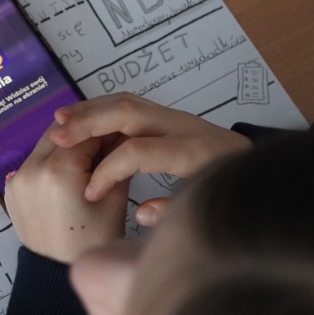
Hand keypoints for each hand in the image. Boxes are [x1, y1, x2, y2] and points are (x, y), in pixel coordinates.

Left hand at [4, 126, 130, 262]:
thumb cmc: (92, 242)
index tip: (120, 133)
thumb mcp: (115, 200)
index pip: (85, 130)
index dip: (106, 129)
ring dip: (67, 146)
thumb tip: (122, 134)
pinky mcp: (11, 189)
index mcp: (58, 171)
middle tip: (105, 146)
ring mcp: (17, 179)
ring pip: (46, 145)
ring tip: (87, 163)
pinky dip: (51, 162)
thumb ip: (118, 160)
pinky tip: (68, 178)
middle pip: (61, 133)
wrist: (59, 276)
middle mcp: (31, 169)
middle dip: (84, 135)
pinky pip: (34, 163)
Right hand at [49, 94, 248, 200]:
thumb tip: (139, 211)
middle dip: (90, 123)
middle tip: (57, 137)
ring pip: (127, 101)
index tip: (90, 193)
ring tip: (59, 122)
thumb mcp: (205, 206)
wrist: (255, 164)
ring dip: (91, 110)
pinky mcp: (169, 114)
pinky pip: (131, 103)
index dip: (109, 172)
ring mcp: (175, 116)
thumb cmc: (228, 190)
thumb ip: (172, 213)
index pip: (138, 152)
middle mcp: (183, 126)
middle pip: (129, 113)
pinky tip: (80, 118)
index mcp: (192, 152)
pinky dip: (102, 108)